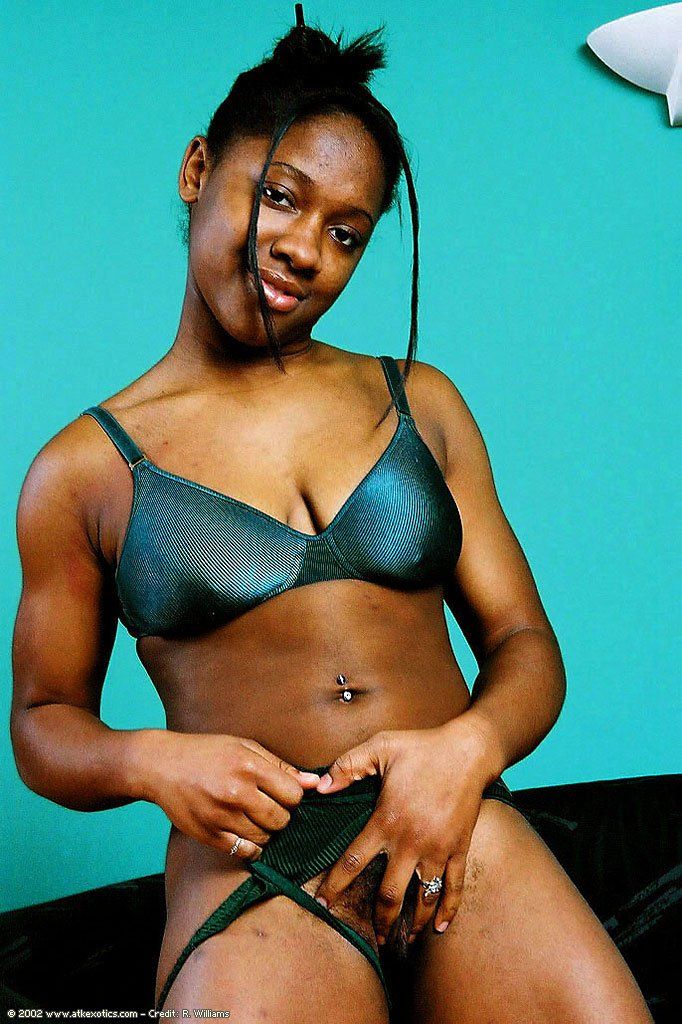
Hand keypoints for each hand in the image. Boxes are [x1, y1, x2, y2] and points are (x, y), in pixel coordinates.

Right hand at [145, 732, 320, 859]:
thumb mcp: (244, 747)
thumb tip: (314, 782)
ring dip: (266, 830)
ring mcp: (221, 816)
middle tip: (268, 805)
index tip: (282, 792)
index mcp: (248, 766)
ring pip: (266, 838)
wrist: (162, 765)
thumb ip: (280, 766)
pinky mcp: (209, 835)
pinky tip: (246, 832)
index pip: (294, 794)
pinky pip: (245, 852)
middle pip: (282, 819)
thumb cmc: (207, 753)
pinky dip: (252, 847)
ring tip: (254, 816)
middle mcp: (236, 792)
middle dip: (281, 814)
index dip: (292, 795)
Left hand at [311, 721, 496, 945]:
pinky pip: (454, 887)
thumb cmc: (422, 747)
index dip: (335, 885)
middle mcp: (410, 842)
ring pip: (422, 898)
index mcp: (386, 820)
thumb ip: (347, 766)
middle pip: (389, 894)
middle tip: (371, 937)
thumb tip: (319, 786)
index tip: (324, 903)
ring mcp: (438, 849)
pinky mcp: (459, 849)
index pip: (353, 861)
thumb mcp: (380, 747)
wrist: (468, 751)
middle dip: (378, 920)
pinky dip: (448, 910)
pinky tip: (440, 927)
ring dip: (411, 923)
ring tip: (402, 939)